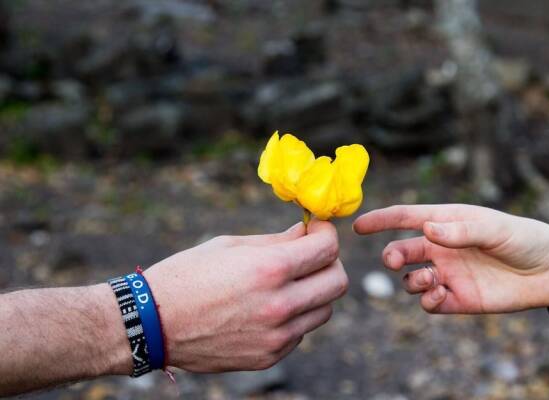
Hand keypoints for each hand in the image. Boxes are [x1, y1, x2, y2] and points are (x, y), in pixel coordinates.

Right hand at [144, 220, 346, 371]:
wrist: (152, 323)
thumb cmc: (188, 275)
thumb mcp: (230, 246)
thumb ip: (276, 241)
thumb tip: (307, 233)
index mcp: (269, 269)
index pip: (328, 248)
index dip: (326, 233)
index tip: (315, 230)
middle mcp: (279, 305)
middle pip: (338, 282)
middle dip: (329, 263)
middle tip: (310, 256)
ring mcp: (276, 336)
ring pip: (324, 310)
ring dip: (314, 292)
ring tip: (287, 284)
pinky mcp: (268, 357)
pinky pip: (300, 332)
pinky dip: (294, 317)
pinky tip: (267, 308)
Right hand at [354, 204, 548, 313]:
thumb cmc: (524, 239)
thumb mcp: (495, 229)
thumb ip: (461, 231)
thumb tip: (426, 231)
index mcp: (447, 223)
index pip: (406, 218)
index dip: (381, 220)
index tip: (357, 226)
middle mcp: (442, 248)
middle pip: (403, 251)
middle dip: (392, 256)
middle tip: (394, 261)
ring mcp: (448, 274)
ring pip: (411, 279)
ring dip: (413, 281)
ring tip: (432, 280)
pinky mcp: (457, 299)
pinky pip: (429, 303)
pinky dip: (427, 301)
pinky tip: (440, 295)